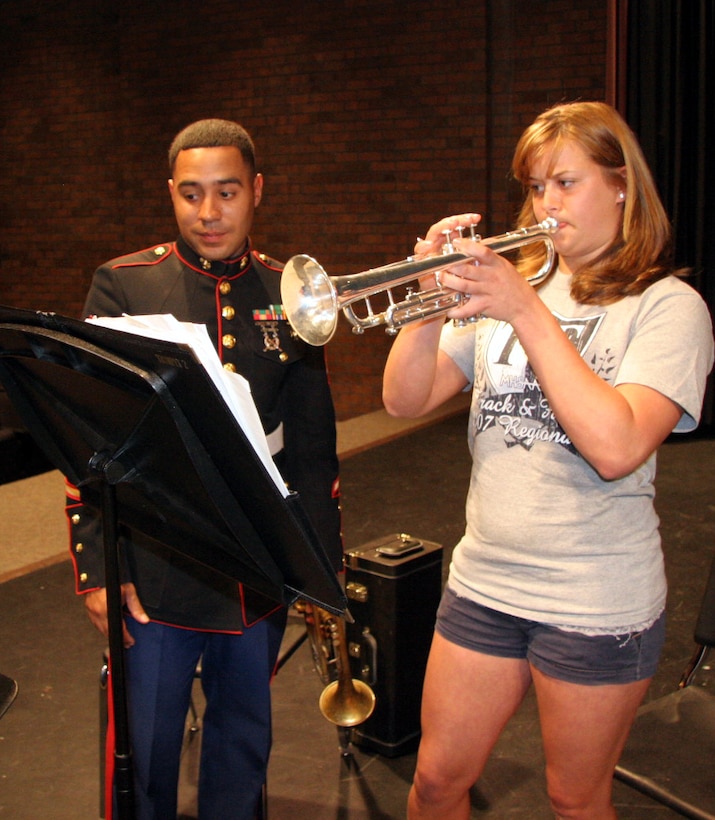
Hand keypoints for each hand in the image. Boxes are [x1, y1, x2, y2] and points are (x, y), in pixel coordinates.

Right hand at [84, 583, 149, 647]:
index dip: (125, 637)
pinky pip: (96, 623)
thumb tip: (144, 620)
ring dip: (110, 634)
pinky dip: (103, 627)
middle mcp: (97, 612)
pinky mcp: (88, 610)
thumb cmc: (113, 581)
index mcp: (106, 609)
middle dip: (119, 638)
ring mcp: (91, 612)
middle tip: (127, 642)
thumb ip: (136, 607)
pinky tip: (109, 627)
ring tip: (120, 637)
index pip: (118, 629)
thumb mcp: (129, 591)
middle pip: (108, 632)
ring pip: (101, 629)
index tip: (130, 641)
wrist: (100, 574)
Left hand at [423, 216, 538, 323]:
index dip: (467, 246)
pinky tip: (449, 310)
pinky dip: (457, 311)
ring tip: (442, 279)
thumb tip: (477, 244)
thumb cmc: (513, 285)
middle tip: (442, 264)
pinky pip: (467, 309)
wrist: (524, 305)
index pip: (482, 251)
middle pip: (467, 270)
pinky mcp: (484, 305)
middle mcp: (491, 277)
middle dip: (451, 266)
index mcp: (496, 264)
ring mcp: (487, 291)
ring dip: (450, 282)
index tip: (456, 242)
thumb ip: (489, 257)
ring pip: (464, 286)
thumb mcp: (504, 265)